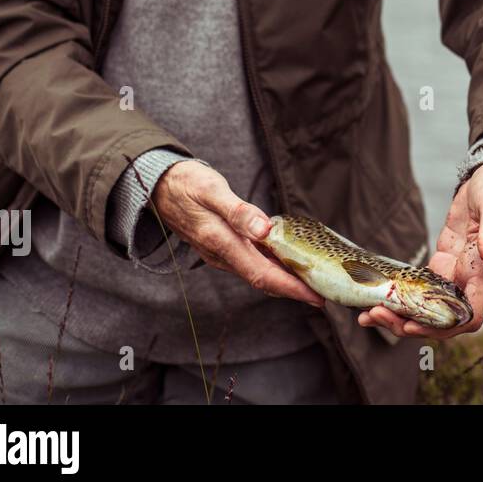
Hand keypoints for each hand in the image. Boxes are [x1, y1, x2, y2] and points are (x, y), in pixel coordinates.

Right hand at [151, 159, 323, 306]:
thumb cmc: (186, 184)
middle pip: (263, 280)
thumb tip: (265, 230)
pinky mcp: (221, 247)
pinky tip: (288, 262)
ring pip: (257, 273)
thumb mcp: (212, 190)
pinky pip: (250, 263)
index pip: (262, 274)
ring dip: (284, 281)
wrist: (157, 186)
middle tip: (325, 295)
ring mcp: (220, 253)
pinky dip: (272, 267)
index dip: (291, 288)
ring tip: (313, 282)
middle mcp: (221, 254)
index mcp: (221, 242)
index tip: (316, 297)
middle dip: (294, 290)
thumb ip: (238, 211)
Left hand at [358, 154, 482, 339]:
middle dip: (407, 323)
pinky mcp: (441, 260)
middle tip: (374, 316)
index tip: (412, 324)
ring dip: (397, 314)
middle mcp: (467, 278)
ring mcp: (452, 271)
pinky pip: (418, 286)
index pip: (467, 316)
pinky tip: (374, 295)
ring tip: (366, 314)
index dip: (441, 327)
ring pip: (424, 306)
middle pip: (438, 319)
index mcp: (482, 272)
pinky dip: (398, 294)